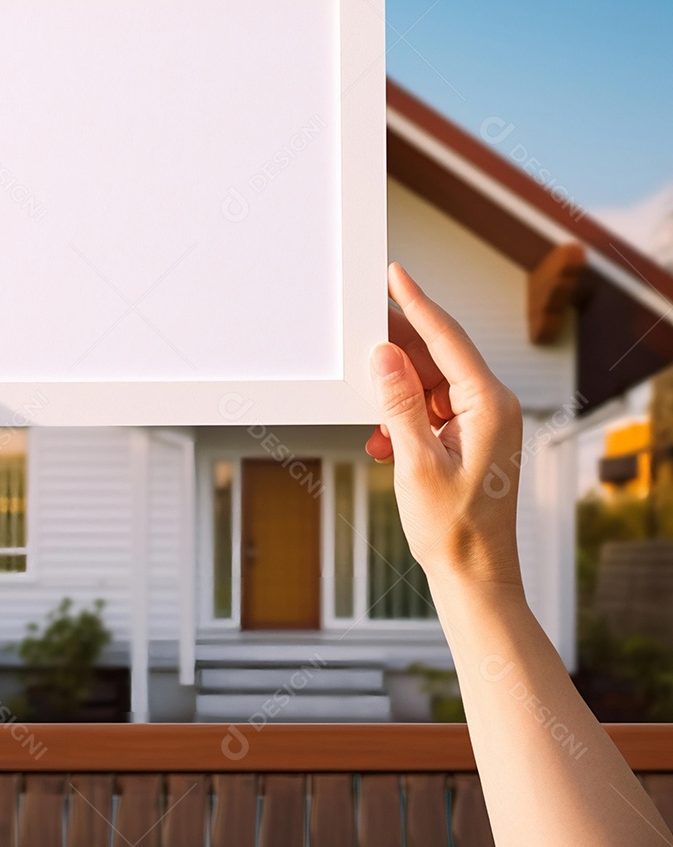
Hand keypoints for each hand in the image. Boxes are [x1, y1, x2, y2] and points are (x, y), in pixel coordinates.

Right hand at [365, 263, 522, 588]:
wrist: (474, 575)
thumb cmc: (454, 528)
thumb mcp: (417, 462)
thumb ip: (400, 404)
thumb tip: (384, 355)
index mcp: (489, 404)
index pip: (447, 338)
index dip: (417, 302)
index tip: (394, 273)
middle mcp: (490, 406)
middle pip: (437, 356)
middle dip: (396, 348)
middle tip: (359, 329)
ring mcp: (480, 422)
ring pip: (429, 383)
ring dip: (395, 391)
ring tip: (366, 400)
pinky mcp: (467, 438)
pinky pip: (429, 409)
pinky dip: (402, 417)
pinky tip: (382, 439)